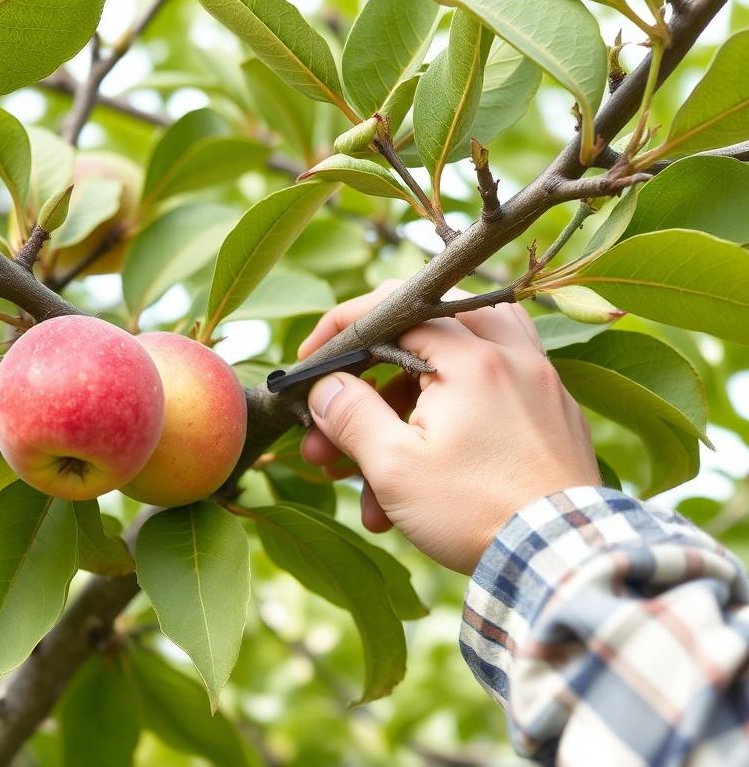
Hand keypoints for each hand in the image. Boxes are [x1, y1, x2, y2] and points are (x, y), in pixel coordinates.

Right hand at [299, 281, 600, 573]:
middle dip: (371, 378)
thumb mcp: (395, 467)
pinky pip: (491, 395)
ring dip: (411, 394)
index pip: (393, 310)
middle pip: (425, 332)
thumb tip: (323, 387)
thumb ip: (352, 416)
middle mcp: (511, 356)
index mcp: (472, 357)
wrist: (562, 561)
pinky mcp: (551, 415)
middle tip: (336, 417)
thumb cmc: (476, 511)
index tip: (309, 364)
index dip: (341, 331)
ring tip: (377, 448)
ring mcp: (538, 383)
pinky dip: (451, 417)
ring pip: (462, 359)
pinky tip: (427, 462)